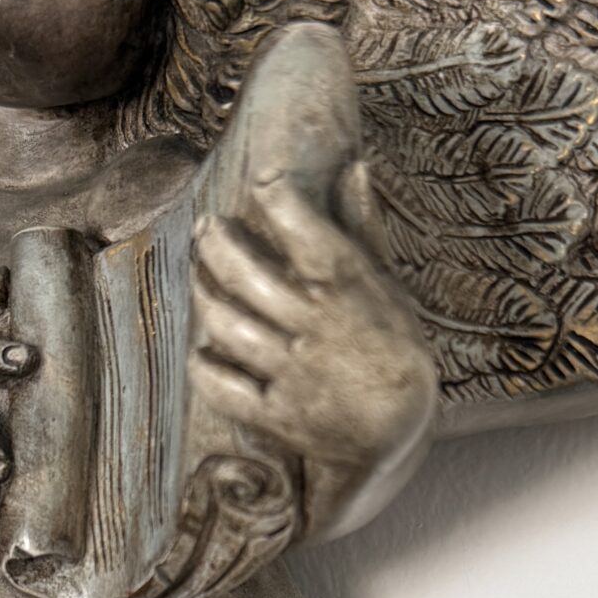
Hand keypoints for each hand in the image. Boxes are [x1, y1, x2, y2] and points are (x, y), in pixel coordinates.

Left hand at [191, 174, 436, 534]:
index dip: (278, 198)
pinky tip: (203, 351)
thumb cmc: (393, 348)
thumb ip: (361, 229)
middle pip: (245, 273)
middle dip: (216, 243)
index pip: (304, 229)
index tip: (266, 184)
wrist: (398, 431)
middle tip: (207, 230)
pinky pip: (222, 387)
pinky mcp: (276, 414)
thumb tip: (355, 167)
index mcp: (347, 290)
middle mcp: (315, 327)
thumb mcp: (387, 287)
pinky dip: (204, 366)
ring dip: (205, 296)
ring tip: (200, 280)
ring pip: (227, 324)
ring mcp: (293, 372)